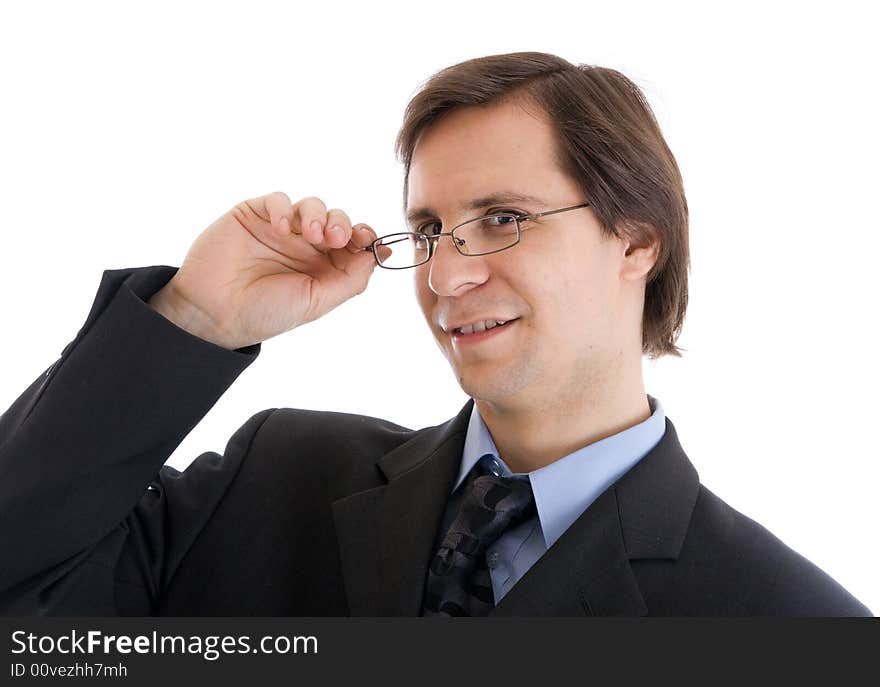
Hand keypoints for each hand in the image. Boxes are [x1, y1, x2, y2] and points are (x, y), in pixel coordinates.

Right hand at [148, 191, 386, 349]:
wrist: (215, 313)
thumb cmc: (266, 313)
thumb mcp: (317, 302)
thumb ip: (352, 279)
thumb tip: (381, 254)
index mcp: (324, 267)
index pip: (353, 242)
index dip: (365, 236)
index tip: (368, 239)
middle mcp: (305, 246)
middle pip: (337, 219)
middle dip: (342, 224)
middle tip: (335, 238)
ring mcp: (280, 229)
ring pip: (312, 205)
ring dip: (318, 215)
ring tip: (312, 234)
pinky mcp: (253, 215)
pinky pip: (277, 200)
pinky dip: (285, 209)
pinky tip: (282, 228)